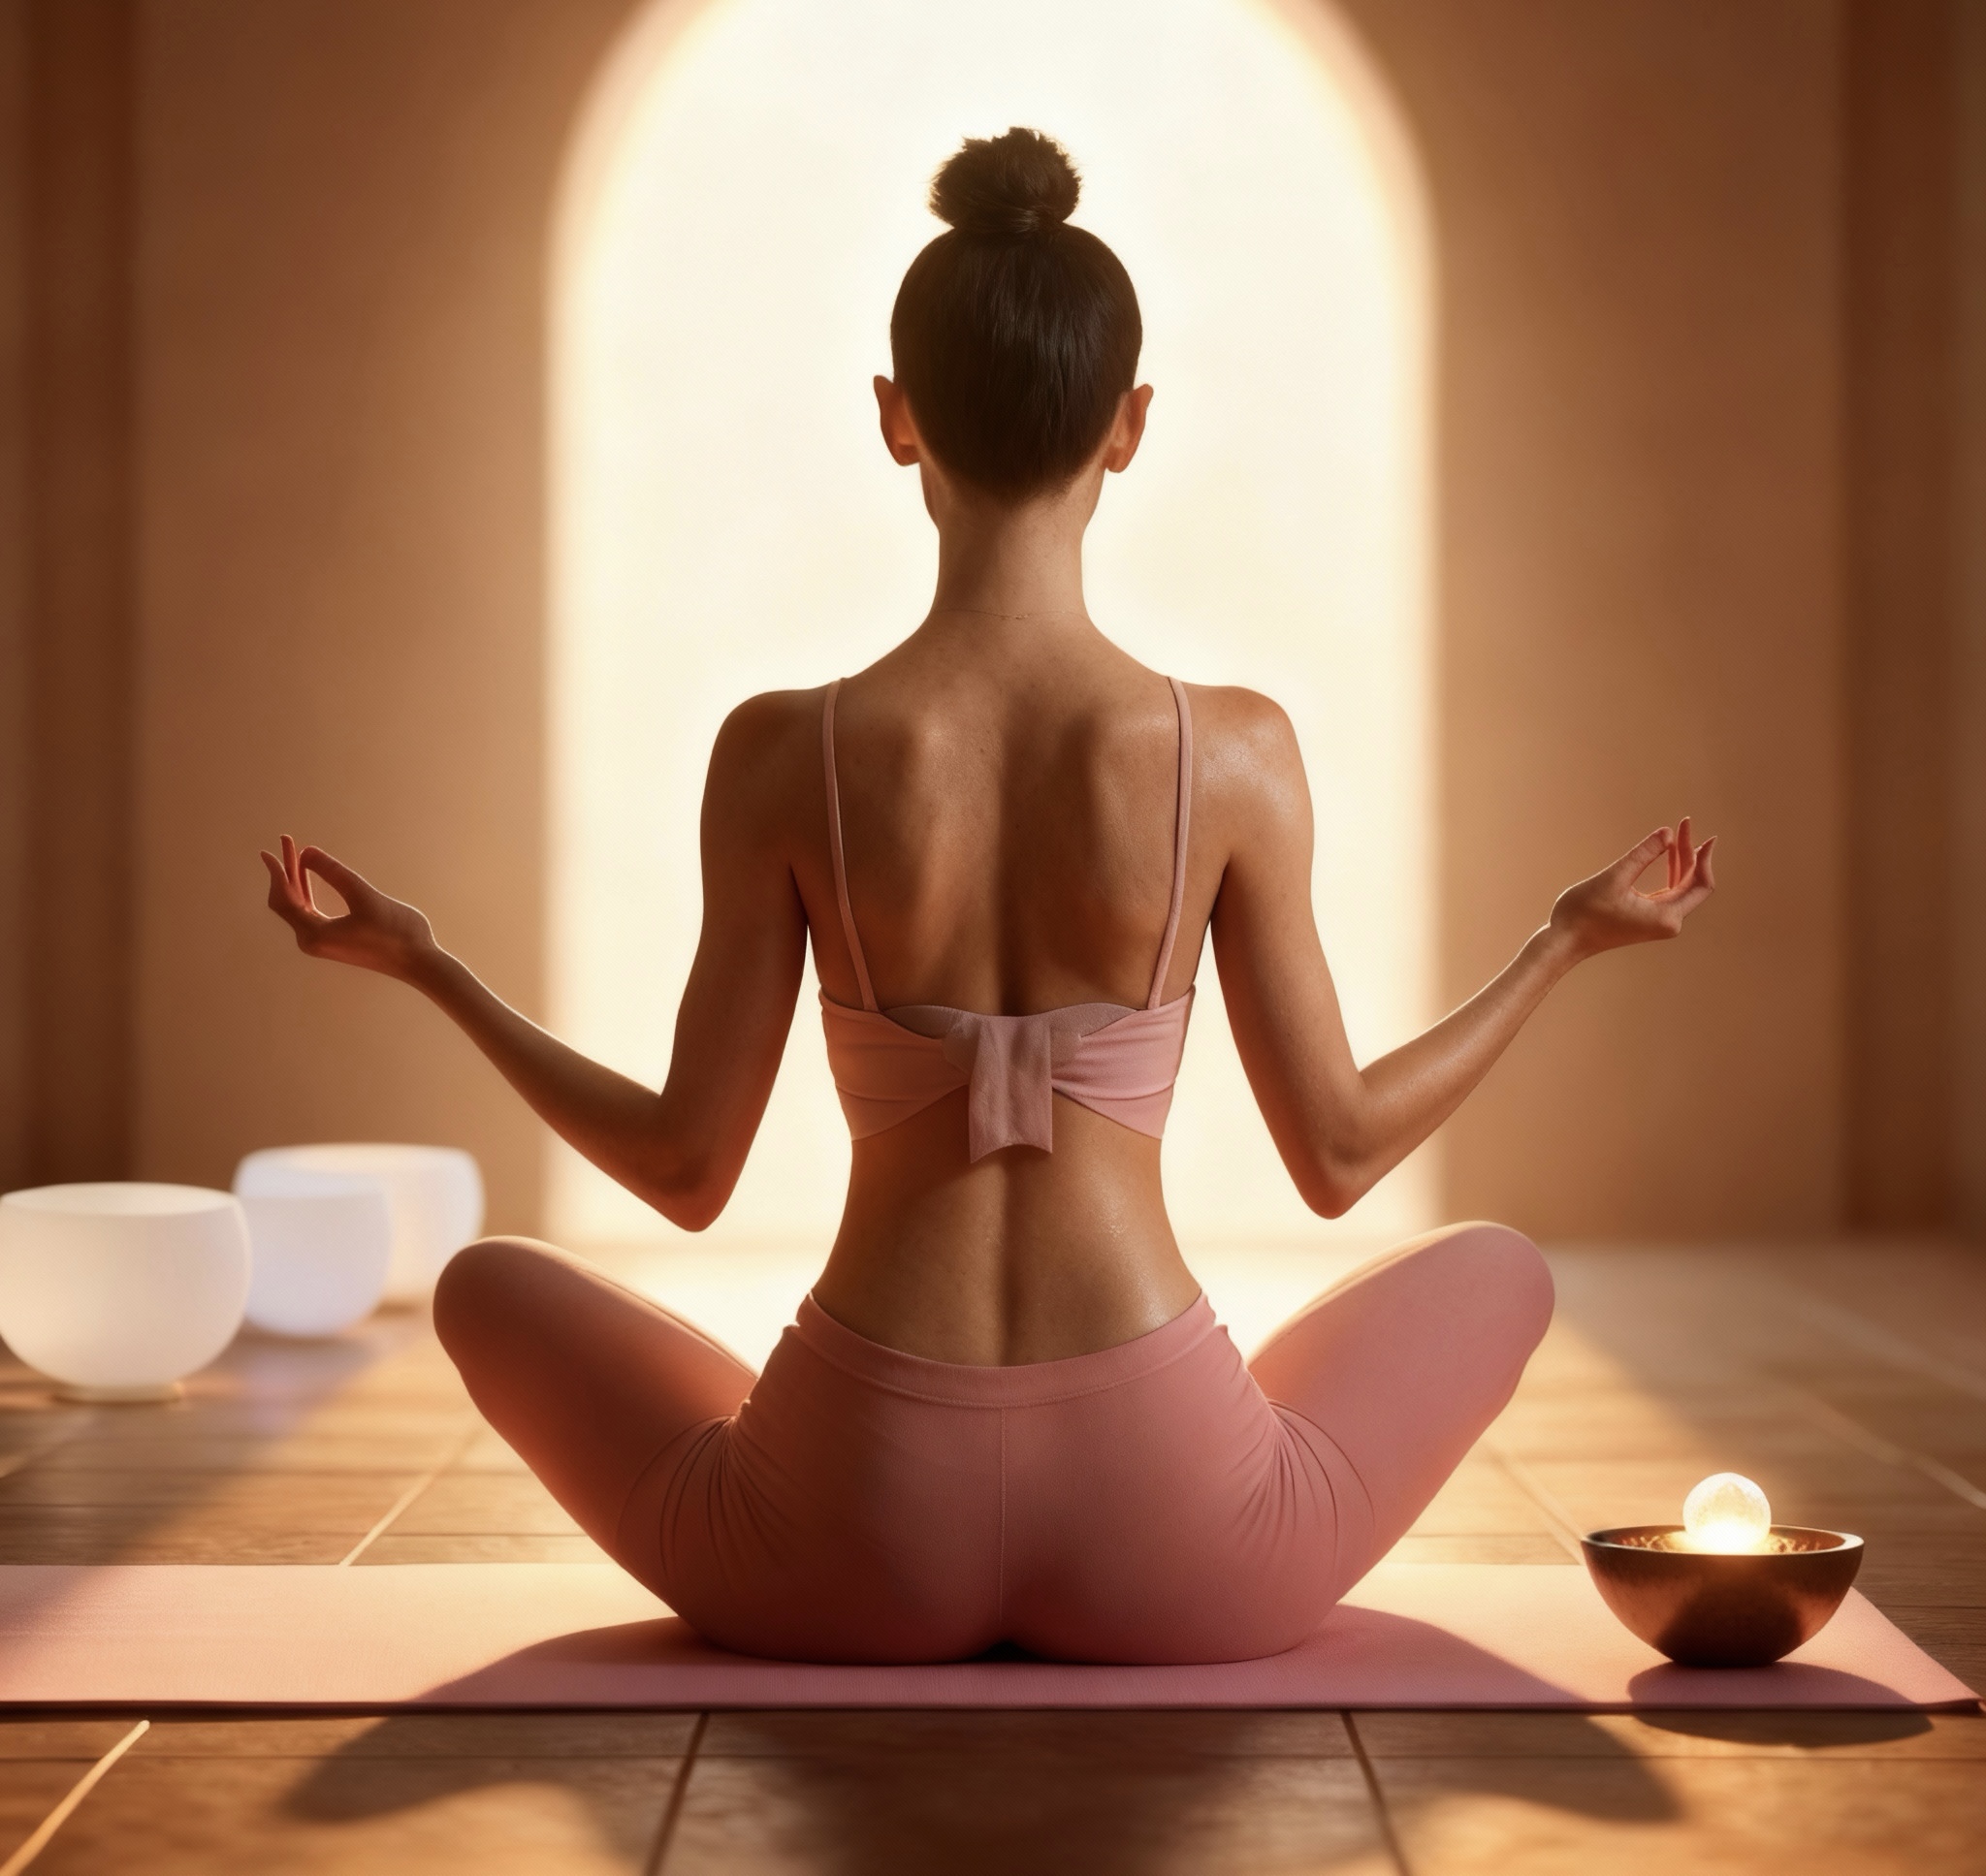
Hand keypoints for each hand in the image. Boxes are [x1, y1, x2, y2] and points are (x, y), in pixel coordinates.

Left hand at [260, 835, 438, 981]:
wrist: (419, 962)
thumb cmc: (396, 932)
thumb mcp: (365, 897)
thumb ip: (335, 874)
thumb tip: (306, 852)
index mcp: (314, 935)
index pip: (283, 900)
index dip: (276, 873)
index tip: (270, 850)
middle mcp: (312, 941)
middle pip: (286, 901)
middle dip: (284, 870)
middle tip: (285, 840)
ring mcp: (323, 941)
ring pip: (298, 906)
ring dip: (295, 879)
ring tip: (296, 852)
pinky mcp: (334, 938)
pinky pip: (310, 911)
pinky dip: (307, 891)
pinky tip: (308, 875)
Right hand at [1548, 818, 1716, 960]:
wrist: (1563, 941)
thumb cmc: (1583, 913)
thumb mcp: (1614, 878)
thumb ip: (1642, 854)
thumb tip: (1667, 832)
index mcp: (1666, 916)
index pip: (1699, 883)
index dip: (1704, 857)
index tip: (1705, 834)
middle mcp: (1668, 922)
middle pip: (1693, 884)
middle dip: (1691, 854)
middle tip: (1683, 825)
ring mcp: (1659, 922)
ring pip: (1682, 887)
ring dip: (1681, 861)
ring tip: (1676, 835)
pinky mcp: (1648, 919)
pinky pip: (1669, 893)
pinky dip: (1671, 873)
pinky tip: (1668, 854)